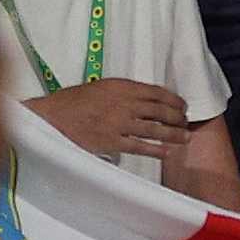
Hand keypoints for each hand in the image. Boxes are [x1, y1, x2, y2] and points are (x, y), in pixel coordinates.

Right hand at [35, 71, 185, 158]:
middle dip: (177, 117)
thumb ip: (123, 92)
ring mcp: (119, 123)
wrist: (53, 117)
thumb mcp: (101, 87)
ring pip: (155, 129)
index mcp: (122, 86)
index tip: (182, 105)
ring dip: (173, 134)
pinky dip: (156, 150)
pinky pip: (140, 147)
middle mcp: (124, 103)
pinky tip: (167, 152)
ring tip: (184, 137)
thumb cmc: (73, 101)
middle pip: (160, 110)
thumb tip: (145, 100)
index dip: (174, 100)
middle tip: (186, 122)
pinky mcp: (112, 142)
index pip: (157, 92)